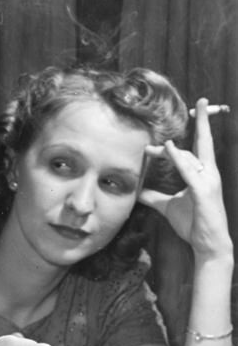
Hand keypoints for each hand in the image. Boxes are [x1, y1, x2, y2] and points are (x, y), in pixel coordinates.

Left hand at [138, 97, 231, 261]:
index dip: (190, 134)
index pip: (199, 147)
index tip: (160, 137)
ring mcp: (208, 181)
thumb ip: (153, 196)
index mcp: (203, 173)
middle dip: (203, 121)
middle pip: (202, 143)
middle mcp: (209, 173)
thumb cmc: (192, 223)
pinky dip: (178, 158)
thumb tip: (136, 190)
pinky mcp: (203, 191)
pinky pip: (189, 170)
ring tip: (153, 144)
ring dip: (170, 149)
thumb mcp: (168, 206)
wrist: (207, 244)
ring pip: (190, 156)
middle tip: (200, 101)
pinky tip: (167, 147)